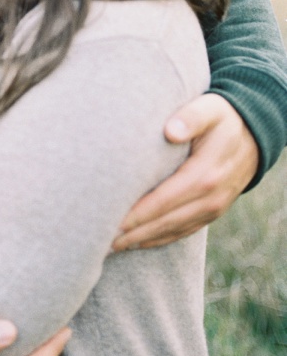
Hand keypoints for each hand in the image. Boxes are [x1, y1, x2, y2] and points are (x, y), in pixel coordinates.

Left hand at [112, 92, 258, 250]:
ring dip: (142, 241)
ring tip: (110, 246)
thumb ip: (191, 117)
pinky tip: (137, 243)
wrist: (254, 134)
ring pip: (173, 231)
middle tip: (100, 239)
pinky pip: (184, 231)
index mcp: (206, 174)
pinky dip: (159, 240)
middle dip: (133, 233)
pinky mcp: (212, 213)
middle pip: (166, 222)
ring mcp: (214, 208)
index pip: (164, 200)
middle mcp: (211, 198)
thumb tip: (171, 131)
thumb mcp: (209, 109)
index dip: (137, 213)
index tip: (111, 220)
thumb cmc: (222, 117)